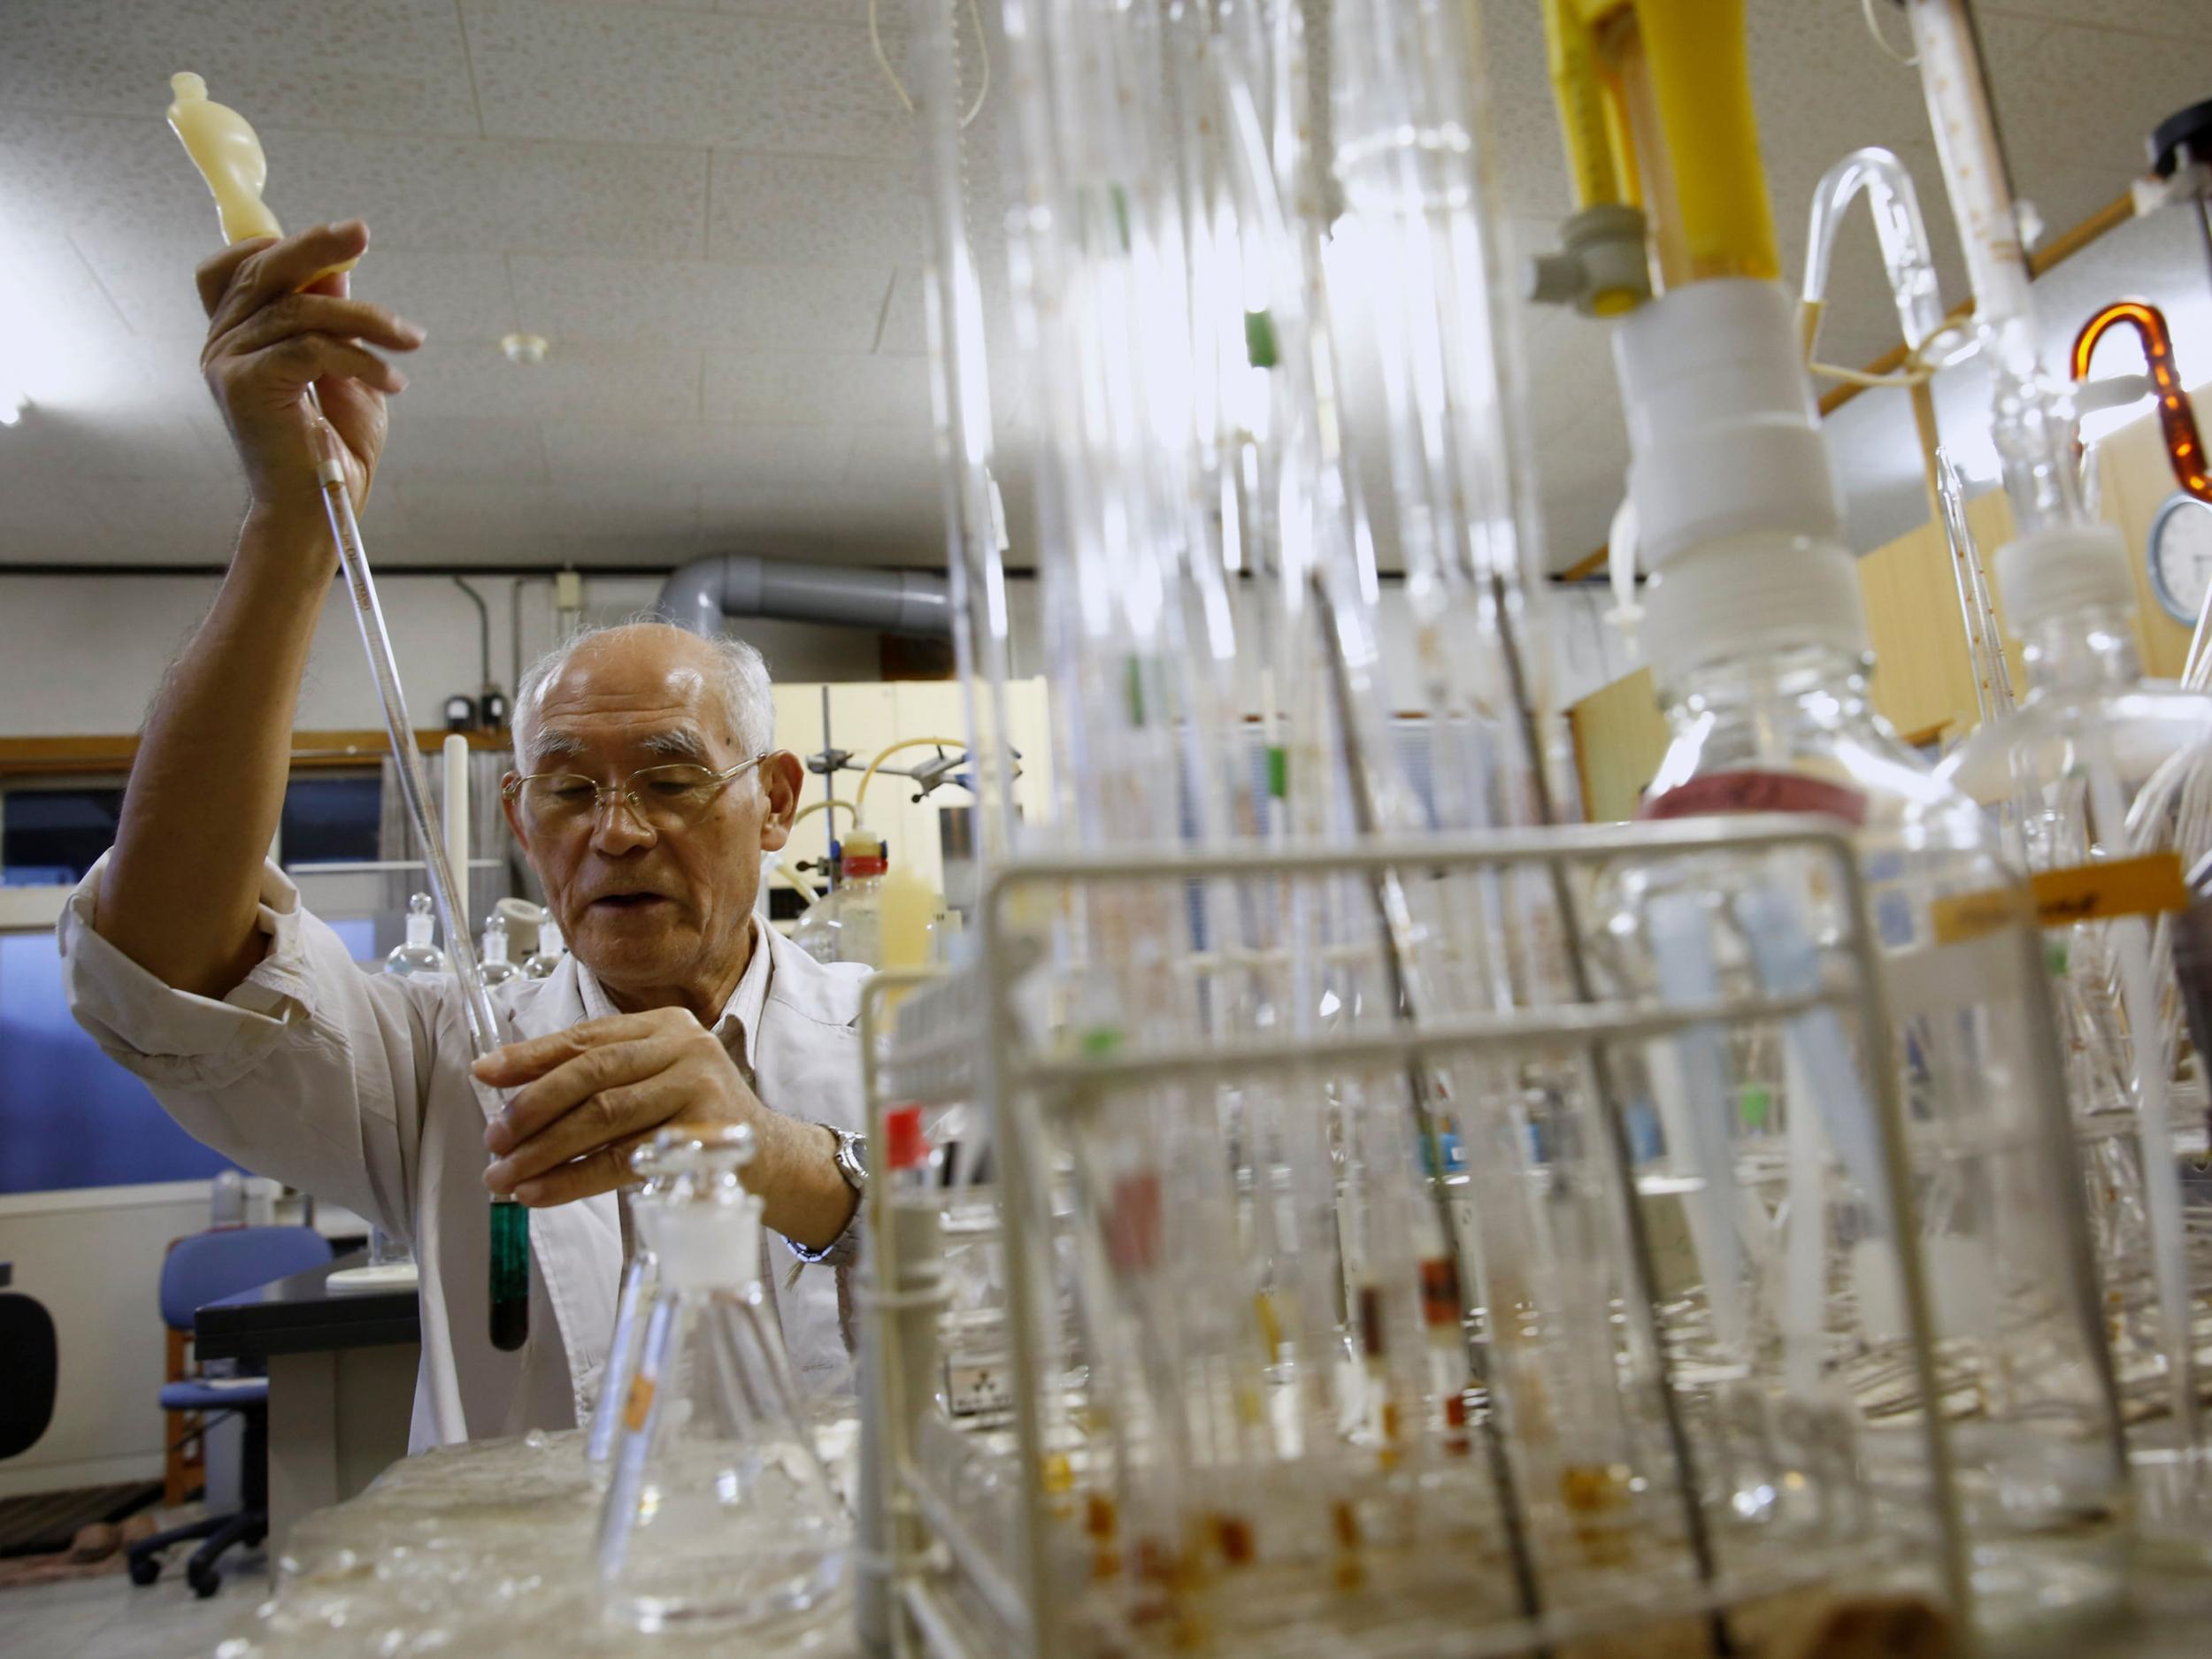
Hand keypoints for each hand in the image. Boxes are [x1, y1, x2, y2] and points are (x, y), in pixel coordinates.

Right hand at [195, 220, 423, 519]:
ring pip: (301, 309)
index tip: (341, 239)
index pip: (241, 267)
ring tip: (410, 342)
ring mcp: (227, 362)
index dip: (281, 244)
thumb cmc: (333, 448)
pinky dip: (361, 358)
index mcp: (239, 336)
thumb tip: (336, 268)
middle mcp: (223, 343)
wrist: (317, 512)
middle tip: (362, 231)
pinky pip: (311, 348)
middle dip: (317, 246)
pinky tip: (392, 381)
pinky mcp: (245, 385)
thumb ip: (335, 322)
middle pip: (264, 270)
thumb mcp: (343, 371)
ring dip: (368, 321)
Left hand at [474, 1009, 857, 1250]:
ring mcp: (698, 1086)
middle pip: (592, 1075)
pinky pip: (624, 1158)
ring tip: (505, 1177)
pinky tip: (541, 1192)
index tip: (484, 1073)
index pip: (587, 1037)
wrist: (770, 1158)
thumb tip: (508, 1092)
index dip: (530, 1056)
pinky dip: (575, 1178)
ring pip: (604, 1117)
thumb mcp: (650, 1085)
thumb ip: (596, 1080)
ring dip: (545, 1151)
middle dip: (532, 1109)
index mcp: (664, 1025)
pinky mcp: (703, 1133)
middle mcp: (684, 1046)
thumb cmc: (696, 1120)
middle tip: (493, 1141)